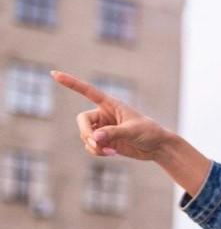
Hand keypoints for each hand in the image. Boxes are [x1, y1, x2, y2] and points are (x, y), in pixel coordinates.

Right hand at [52, 70, 211, 195]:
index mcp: (110, 104)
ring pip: (86, 136)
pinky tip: (111, 154)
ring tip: (109, 152)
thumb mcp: (132, 131)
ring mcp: (103, 129)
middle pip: (82, 121)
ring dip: (94, 146)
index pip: (87, 91)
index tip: (54, 74)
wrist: (158, 147)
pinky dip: (97, 151)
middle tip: (97, 144)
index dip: (70, 83)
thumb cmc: (149, 132)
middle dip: (86, 133)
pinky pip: (92, 147)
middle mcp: (104, 115)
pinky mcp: (106, 142)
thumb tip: (94, 138)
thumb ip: (113, 134)